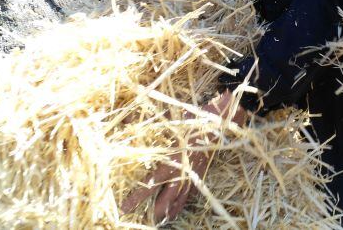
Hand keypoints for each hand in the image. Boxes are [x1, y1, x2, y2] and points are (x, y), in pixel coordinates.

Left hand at [120, 90, 247, 222]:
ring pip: (180, 199)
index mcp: (170, 163)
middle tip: (148, 219)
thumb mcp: (168, 125)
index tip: (125, 208)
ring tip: (164, 219)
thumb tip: (126, 128)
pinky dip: (184, 201)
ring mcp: (193, 176)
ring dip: (171, 210)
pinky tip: (180, 205)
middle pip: (166, 199)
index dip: (137, 198)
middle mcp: (181, 174)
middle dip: (156, 211)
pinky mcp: (201, 174)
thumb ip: (148, 129)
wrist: (217, 124)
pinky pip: (191, 193)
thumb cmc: (192, 122)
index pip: (150, 185)